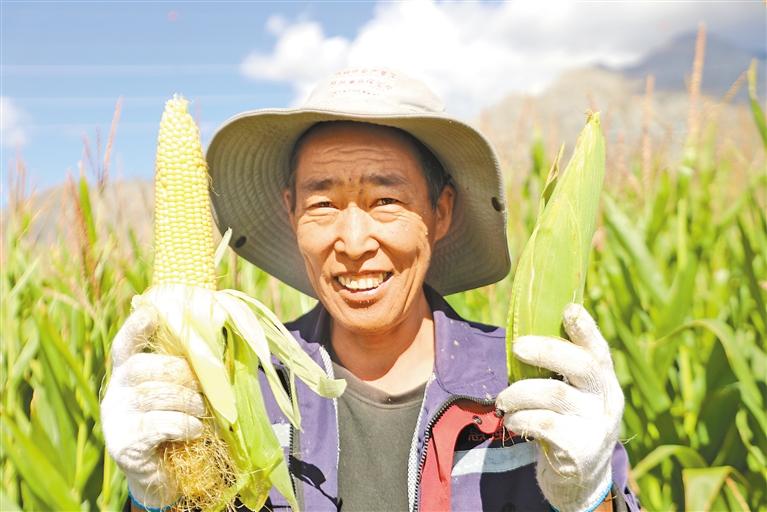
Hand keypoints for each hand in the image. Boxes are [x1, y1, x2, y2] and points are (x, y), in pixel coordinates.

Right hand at [100, 307, 205, 508]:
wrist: (162, 473)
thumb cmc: (175, 424)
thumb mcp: (177, 394)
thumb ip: (184, 371)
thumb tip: (214, 345)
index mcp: (127, 374)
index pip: (124, 344)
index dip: (135, 327)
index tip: (151, 312)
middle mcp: (115, 393)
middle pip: (141, 367)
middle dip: (178, 372)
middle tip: (201, 384)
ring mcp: (115, 420)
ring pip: (152, 396)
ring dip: (187, 401)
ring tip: (201, 410)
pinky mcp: (124, 445)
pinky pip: (157, 425)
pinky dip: (184, 424)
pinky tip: (195, 429)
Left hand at [496, 304, 623, 511]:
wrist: (581, 480)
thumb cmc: (567, 424)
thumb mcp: (573, 397)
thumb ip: (560, 372)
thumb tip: (523, 340)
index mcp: (604, 381)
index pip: (599, 350)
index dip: (586, 328)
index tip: (569, 309)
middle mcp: (606, 400)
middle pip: (582, 365)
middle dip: (547, 351)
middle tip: (518, 346)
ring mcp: (596, 425)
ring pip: (554, 394)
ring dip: (519, 392)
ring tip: (503, 400)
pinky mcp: (581, 449)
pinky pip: (543, 424)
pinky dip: (520, 418)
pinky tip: (511, 421)